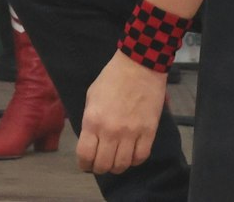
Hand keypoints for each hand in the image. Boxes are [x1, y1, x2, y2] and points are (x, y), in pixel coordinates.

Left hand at [76, 52, 168, 175]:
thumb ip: (89, 120)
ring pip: (122, 165)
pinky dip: (135, 160)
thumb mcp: (91, 97)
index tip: (86, 164)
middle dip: (100, 168)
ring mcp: (131, 132)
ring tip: (116, 160)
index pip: (85, 155)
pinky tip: (131, 154)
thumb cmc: (112, 78)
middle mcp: (111, 131)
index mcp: (93, 121)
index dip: (84, 164)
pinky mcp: (149, 131)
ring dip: (117, 167)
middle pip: (104, 165)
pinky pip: (141, 157)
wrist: (139, 66)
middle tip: (101, 163)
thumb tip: (90, 141)